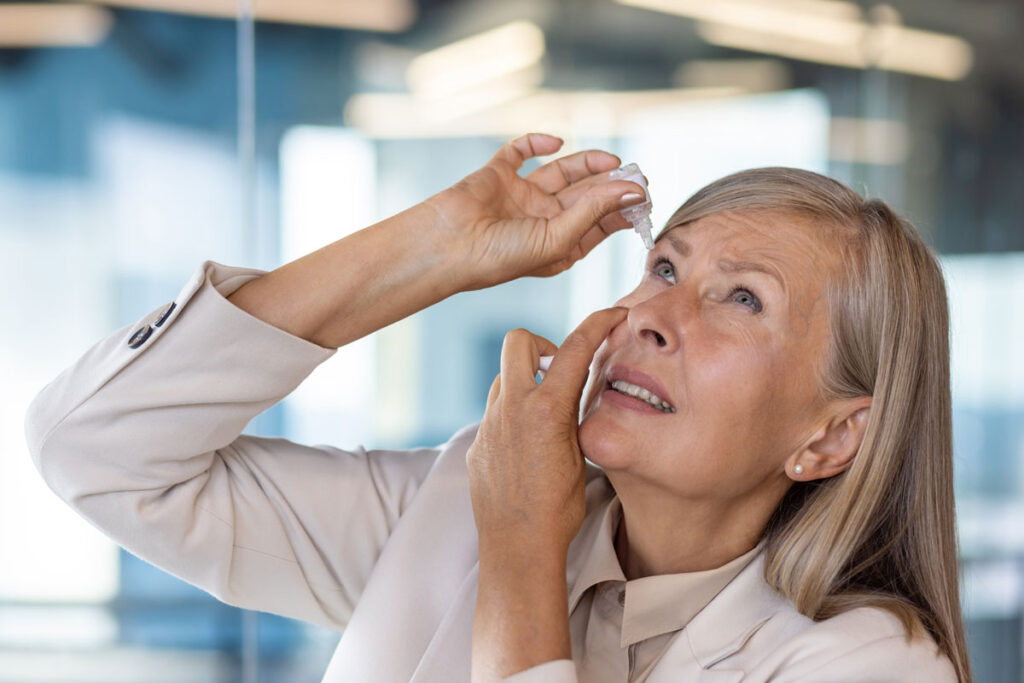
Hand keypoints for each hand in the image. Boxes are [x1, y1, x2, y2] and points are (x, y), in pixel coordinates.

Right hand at [425, 133, 645, 290]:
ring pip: (562, 171)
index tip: (645, 196)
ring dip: (588, 163)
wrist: (447, 247)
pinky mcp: (499, 174)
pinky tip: (557, 142)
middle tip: (637, 172)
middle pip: (586, 195)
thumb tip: (633, 190)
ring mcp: (521, 195)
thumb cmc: (500, 258)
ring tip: (613, 159)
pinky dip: (538, 142)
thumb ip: (595, 211)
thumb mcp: (558, 239)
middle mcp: (542, 220)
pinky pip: (521, 151)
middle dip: (611, 184)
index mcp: (558, 245)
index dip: (622, 209)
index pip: (598, 224)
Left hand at [467, 306, 627, 555]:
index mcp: (545, 410)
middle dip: (540, 344)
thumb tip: (576, 388)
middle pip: (517, 341)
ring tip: (547, 414)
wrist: (518, 549)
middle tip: (558, 369)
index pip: (574, 348)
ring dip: (525, 383)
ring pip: (503, 379)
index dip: (598, 323)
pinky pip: (495, 415)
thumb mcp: (581, 454)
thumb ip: (574, 414)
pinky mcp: (477, 445)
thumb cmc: (558, 510)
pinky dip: (513, 417)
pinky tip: (529, 448)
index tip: (613, 315)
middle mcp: (511, 410)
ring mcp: (489, 426)